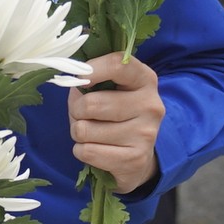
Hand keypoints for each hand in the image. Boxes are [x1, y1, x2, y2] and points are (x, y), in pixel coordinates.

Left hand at [67, 52, 163, 194]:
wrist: (137, 156)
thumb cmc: (112, 114)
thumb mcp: (107, 89)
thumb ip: (91, 80)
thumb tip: (72, 81)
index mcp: (145, 80)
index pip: (117, 64)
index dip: (89, 70)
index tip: (79, 79)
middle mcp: (150, 105)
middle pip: (90, 104)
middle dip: (76, 111)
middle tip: (85, 116)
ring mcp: (146, 134)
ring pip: (84, 130)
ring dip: (79, 133)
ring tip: (94, 133)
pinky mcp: (135, 159)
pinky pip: (87, 152)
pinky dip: (82, 151)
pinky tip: (98, 149)